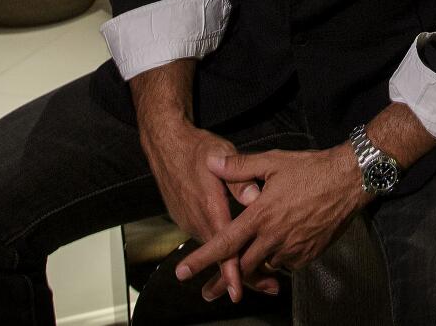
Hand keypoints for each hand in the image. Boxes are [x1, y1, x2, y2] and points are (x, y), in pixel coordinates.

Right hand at [139, 117, 279, 303]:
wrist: (166, 144)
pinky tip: (236, 250)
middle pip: (221, 255)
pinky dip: (221, 249)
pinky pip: (206, 238)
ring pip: (214, 249)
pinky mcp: (186, 219)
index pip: (222, 246)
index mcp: (209, 206)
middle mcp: (197, 219)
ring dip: (233, 262)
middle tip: (269, 286)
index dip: (231, 271)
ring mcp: (189, 221)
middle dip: (244, 274)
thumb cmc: (197, 149)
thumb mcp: (223, 155)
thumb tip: (256, 199)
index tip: (238, 291)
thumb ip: (240, 180)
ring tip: (259, 274)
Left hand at [173, 146, 365, 286]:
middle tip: (207, 294)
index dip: (202, 259)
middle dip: (222, 283)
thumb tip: (212, 163)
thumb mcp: (272, 161)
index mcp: (260, 215)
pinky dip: (276, 261)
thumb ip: (239, 166)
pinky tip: (274, 253)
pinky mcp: (309, 254)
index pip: (224, 242)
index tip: (183, 272)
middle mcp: (274, 237)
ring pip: (264, 266)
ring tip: (241, 275)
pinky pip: (285, 264)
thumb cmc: (310, 168)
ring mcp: (293, 248)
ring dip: (252, 269)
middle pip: (241, 268)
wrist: (349, 180)